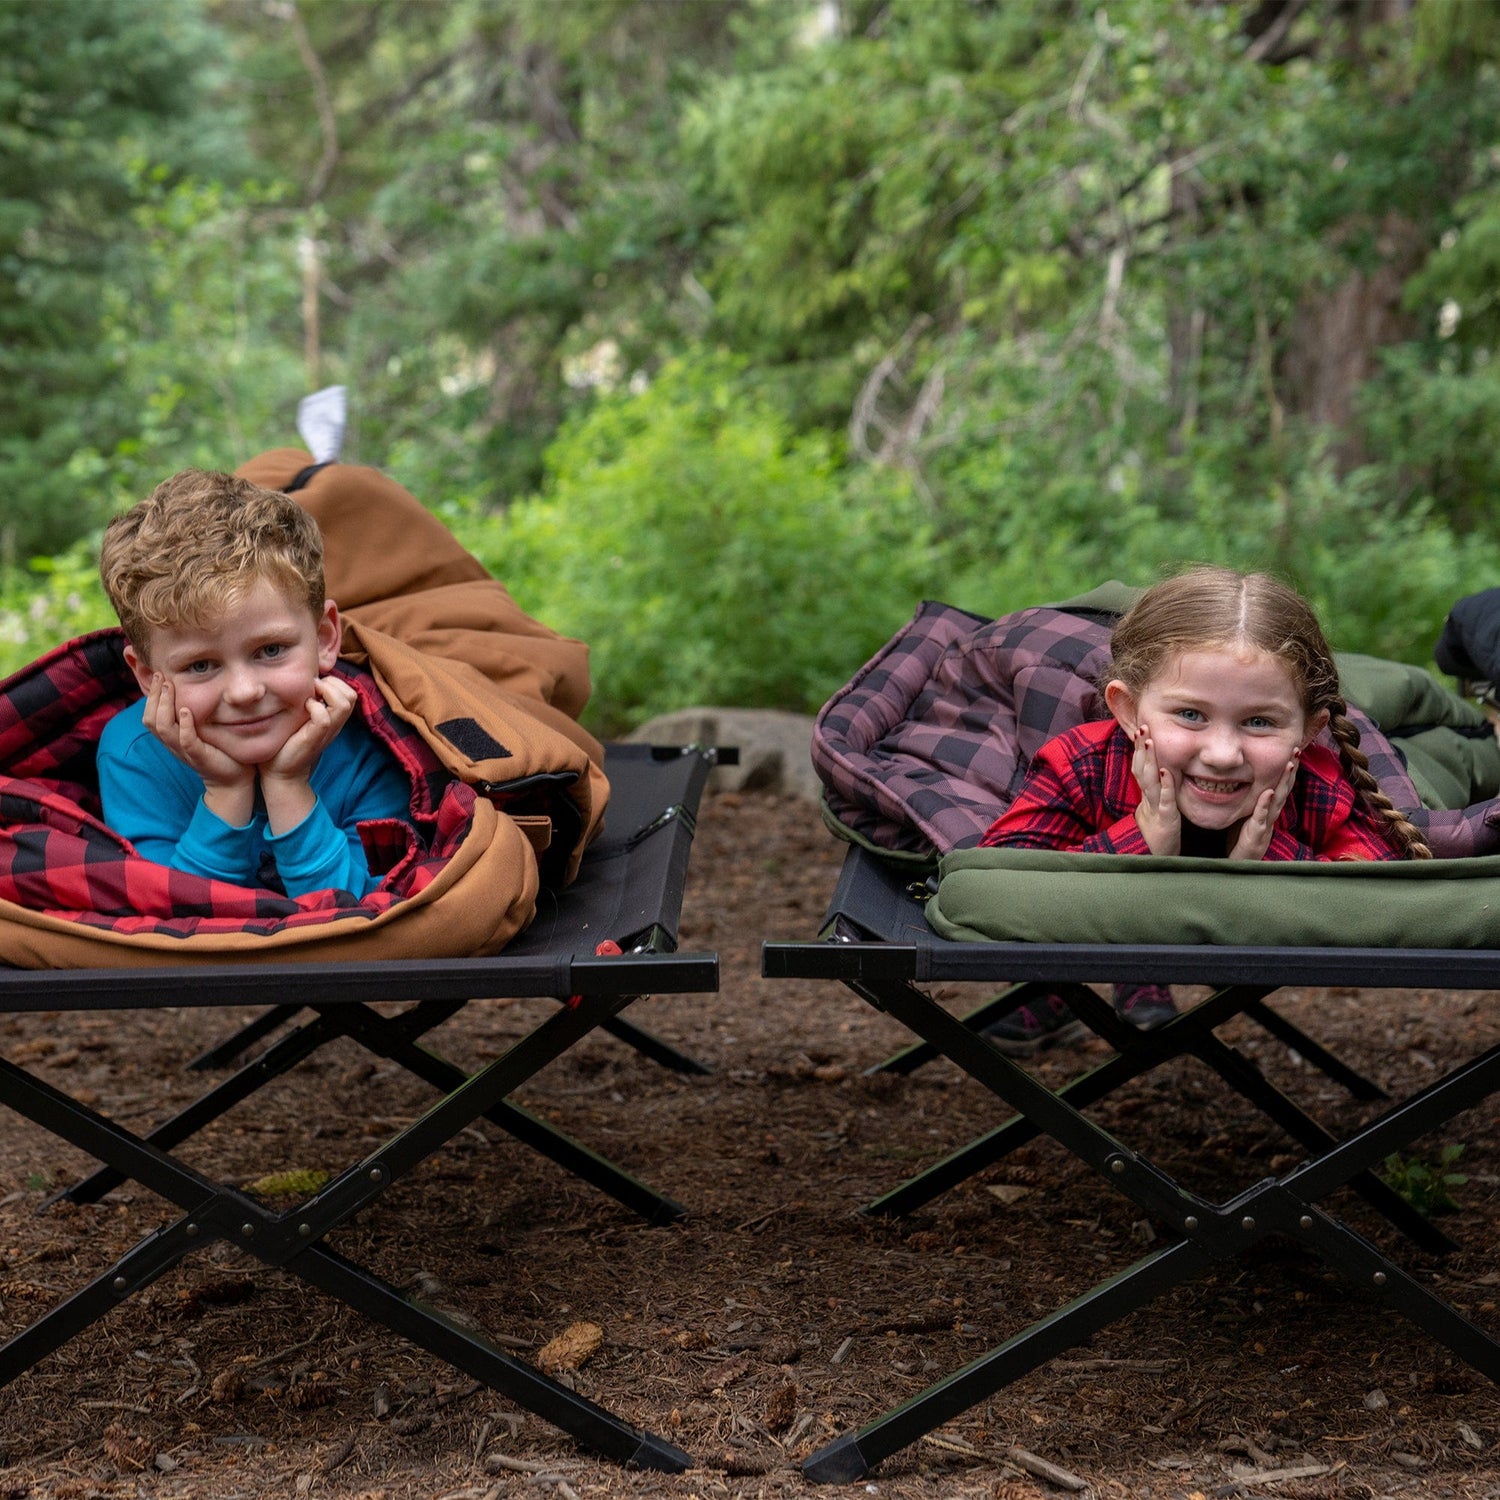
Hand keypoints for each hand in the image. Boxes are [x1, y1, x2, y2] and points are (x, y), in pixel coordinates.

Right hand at [142, 672, 252, 792]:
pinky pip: (186, 741)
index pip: (150, 714)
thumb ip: (192, 715)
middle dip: (154, 696)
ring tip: (169, 687)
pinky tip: (186, 711)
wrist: (233, 779)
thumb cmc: (218, 751)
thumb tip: (192, 689)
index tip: (157, 675)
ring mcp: (185, 751)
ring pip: (163, 728)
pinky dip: (184, 725)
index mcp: (171, 736)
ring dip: (164, 706)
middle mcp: (173, 743)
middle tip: (160, 676)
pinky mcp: (199, 757)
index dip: (151, 695)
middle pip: (151, 720)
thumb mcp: (201, 729)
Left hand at [261, 675, 355, 785]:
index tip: (316, 685)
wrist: (280, 771)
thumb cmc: (287, 741)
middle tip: (313, 688)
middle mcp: (335, 724)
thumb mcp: (302, 716)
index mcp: (335, 718)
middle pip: (352, 696)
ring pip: (344, 704)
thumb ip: (309, 700)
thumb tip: (308, 678)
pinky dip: (314, 707)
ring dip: (326, 692)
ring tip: (310, 696)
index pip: (351, 693)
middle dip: (333, 684)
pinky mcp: (314, 738)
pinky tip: (303, 708)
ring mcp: (327, 732)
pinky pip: (324, 717)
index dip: (336, 682)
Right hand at [1130, 723, 1180, 854]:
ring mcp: (1156, 807)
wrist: (1156, 856)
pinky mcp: (1166, 819)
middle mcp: (1149, 797)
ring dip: (1149, 761)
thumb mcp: (1156, 805)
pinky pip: (1165, 800)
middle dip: (1141, 748)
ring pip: (1149, 781)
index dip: (1138, 749)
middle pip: (1141, 769)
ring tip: (1149, 742)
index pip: (1140, 766)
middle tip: (1143, 727)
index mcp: (1147, 793)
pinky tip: (1166, 772)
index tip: (1140, 729)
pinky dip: (1165, 786)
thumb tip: (1157, 768)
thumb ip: (1156, 788)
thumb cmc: (1159, 830)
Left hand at [1228, 752, 1298, 860]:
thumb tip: (1257, 781)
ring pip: (1277, 799)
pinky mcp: (1256, 832)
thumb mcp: (1252, 814)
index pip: (1282, 784)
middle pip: (1284, 788)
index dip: (1288, 768)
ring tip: (1289, 765)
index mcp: (1270, 808)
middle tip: (1297, 750)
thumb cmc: (1247, 838)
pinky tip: (1267, 792)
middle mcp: (1271, 813)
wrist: (1244, 863)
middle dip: (1291, 769)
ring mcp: (1266, 822)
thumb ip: (1257, 799)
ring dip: (1284, 782)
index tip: (1294, 749)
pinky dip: (1264, 803)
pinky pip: (1261, 816)